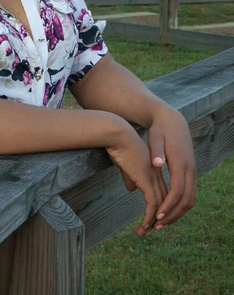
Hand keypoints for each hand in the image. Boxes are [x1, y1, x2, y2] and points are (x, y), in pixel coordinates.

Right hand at [106, 123, 167, 236]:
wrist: (117, 134)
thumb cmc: (118, 145)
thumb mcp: (125, 162)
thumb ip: (130, 175)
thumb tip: (131, 189)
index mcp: (153, 169)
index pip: (161, 192)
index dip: (158, 207)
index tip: (151, 220)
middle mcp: (156, 174)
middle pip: (164, 201)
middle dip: (159, 219)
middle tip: (149, 231)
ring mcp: (153, 177)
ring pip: (160, 206)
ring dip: (153, 222)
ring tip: (143, 233)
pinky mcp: (146, 180)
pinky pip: (152, 204)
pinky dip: (150, 217)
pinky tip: (144, 226)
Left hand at [147, 107, 195, 233]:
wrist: (173, 120)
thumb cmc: (160, 129)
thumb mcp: (155, 137)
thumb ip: (155, 151)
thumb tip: (156, 163)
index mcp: (180, 162)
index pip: (177, 191)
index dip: (168, 206)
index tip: (156, 216)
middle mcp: (190, 169)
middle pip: (187, 199)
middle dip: (173, 215)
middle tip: (157, 226)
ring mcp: (192, 170)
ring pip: (190, 199)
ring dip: (177, 212)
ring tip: (161, 222)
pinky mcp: (190, 171)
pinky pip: (189, 193)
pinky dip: (180, 205)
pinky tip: (168, 210)